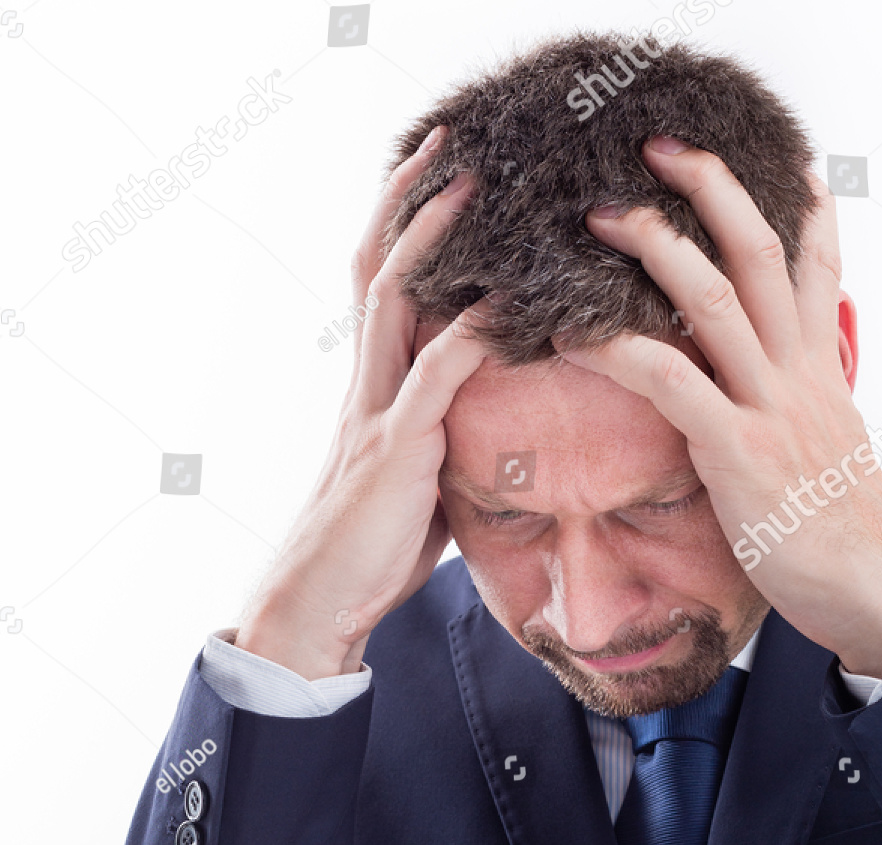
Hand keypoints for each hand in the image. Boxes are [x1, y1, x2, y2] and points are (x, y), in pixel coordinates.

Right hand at [236, 129, 488, 678]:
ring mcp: (376, 411)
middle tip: (447, 144)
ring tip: (466, 182)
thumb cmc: (369, 556)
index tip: (439, 186)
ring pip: (393, 299)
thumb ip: (447, 445)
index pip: (383, 293)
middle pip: (377, 270)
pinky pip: (436, 375)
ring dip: (429, 236)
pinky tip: (503, 303)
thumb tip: (497, 436)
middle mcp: (365, 388)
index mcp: (372, 394)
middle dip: (409, 203)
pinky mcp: (395, 447)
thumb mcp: (418, 486)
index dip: (405, 236)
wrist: (320, 605)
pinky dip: (472, 334)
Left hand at [558, 141, 881, 678]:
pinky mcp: (736, 450)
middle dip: (710, 190)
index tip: (783, 163)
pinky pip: (670, 381)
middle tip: (658, 150)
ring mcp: (768, 406)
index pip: (814, 269)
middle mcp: (797, 373)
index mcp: (819, 372)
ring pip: (713, 299)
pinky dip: (618, 350)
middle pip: (759, 253)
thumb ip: (808, 411)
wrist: (871, 586)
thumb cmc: (840, 531)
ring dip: (655, 247)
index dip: (803, 209)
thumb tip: (790, 397)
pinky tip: (573, 335)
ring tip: (601, 216)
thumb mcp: (832, 453)